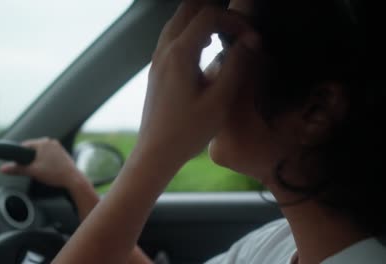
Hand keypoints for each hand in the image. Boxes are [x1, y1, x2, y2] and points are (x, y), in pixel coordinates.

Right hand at [0, 138, 83, 187]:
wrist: (73, 180)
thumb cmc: (55, 174)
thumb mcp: (32, 171)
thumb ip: (16, 169)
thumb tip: (3, 168)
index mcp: (43, 142)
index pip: (24, 146)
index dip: (19, 156)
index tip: (17, 163)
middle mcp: (51, 142)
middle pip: (33, 149)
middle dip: (30, 159)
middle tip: (30, 169)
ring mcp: (58, 147)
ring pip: (42, 152)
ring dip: (38, 160)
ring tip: (40, 170)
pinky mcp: (62, 153)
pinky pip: (49, 155)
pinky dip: (46, 161)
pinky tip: (47, 170)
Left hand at [137, 3, 261, 164]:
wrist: (155, 152)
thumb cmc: (187, 132)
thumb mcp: (220, 101)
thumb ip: (236, 66)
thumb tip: (251, 41)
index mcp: (180, 54)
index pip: (209, 16)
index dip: (235, 20)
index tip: (251, 39)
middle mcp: (165, 50)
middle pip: (188, 9)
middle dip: (216, 13)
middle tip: (237, 29)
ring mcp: (157, 59)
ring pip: (177, 21)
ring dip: (202, 21)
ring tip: (224, 36)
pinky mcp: (156, 70)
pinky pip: (172, 38)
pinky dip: (190, 33)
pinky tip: (205, 50)